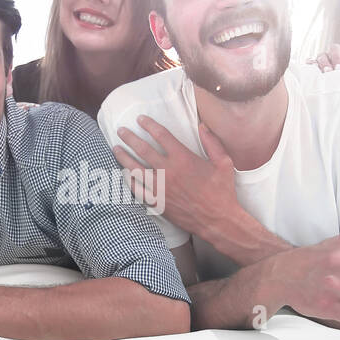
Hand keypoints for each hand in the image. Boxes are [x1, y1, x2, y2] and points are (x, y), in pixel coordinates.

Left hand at [112, 115, 239, 235]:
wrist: (218, 220)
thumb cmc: (222, 191)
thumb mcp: (223, 162)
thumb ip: (212, 142)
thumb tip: (202, 125)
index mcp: (183, 158)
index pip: (161, 135)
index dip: (149, 125)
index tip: (140, 119)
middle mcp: (168, 171)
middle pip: (143, 149)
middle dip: (130, 138)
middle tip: (121, 130)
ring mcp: (160, 188)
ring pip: (135, 169)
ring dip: (123, 157)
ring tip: (115, 148)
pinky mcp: (157, 202)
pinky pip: (137, 190)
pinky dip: (128, 180)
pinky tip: (123, 174)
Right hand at [308, 43, 339, 70]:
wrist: (332, 96)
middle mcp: (335, 57)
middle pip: (336, 49)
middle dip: (337, 58)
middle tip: (339, 69)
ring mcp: (323, 61)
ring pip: (323, 56)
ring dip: (325, 63)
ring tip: (327, 72)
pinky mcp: (312, 67)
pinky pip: (310, 62)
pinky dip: (311, 64)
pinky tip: (312, 69)